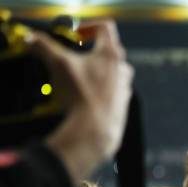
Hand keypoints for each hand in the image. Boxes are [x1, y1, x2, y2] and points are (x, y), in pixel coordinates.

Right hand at [31, 20, 133, 180]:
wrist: (94, 131)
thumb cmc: (83, 97)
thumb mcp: (58, 65)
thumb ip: (44, 47)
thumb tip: (34, 40)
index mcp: (111, 54)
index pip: (104, 28)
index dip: (87, 27)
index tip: (75, 35)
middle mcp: (122, 70)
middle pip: (107, 51)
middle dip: (88, 52)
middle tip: (71, 58)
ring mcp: (124, 88)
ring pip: (108, 73)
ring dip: (92, 73)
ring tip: (74, 81)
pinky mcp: (121, 105)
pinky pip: (108, 92)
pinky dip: (96, 91)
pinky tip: (81, 98)